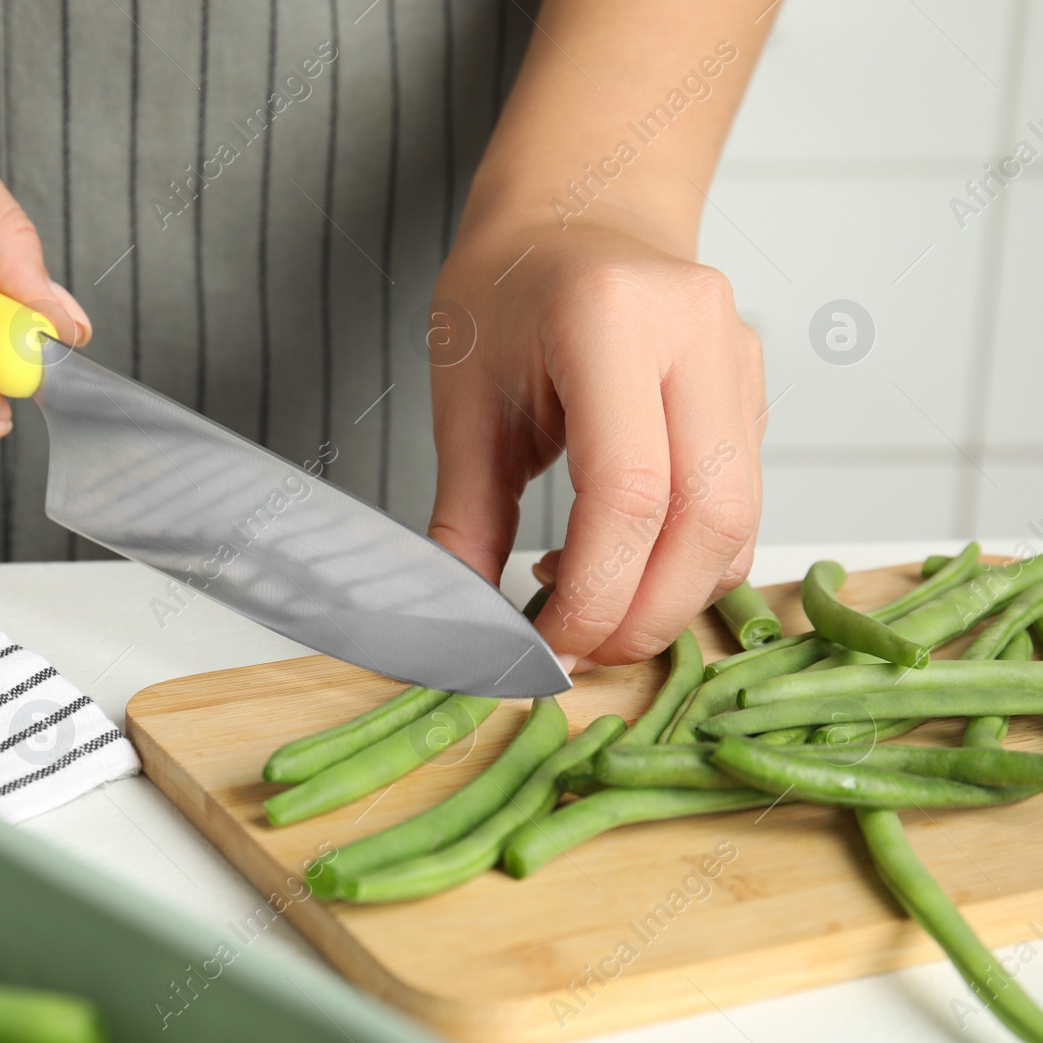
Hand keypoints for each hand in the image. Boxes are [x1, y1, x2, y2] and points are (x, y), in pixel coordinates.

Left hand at [427, 217, 764, 668]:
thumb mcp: (464, 399)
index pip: (630, 492)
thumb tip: (467, 626)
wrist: (577, 212)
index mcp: (611, 320)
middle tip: (577, 653)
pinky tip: (622, 561)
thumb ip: (466, 515)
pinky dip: (688, 561)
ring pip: (739, 521)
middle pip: (708, 518)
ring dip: (672, 597)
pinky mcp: (755, 390)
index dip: (595, 592)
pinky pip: (740, 503)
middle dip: (645, 614)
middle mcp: (696, 334)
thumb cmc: (506, 293)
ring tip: (591, 608)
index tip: (547, 646)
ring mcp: (741, 360)